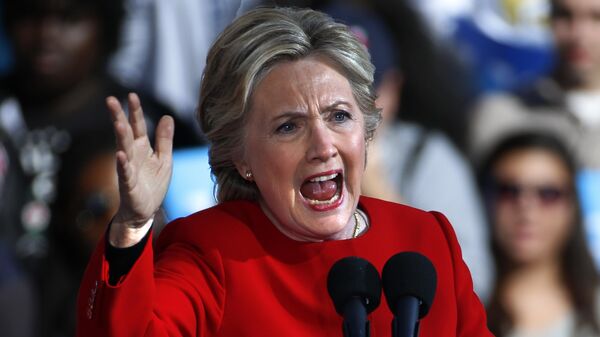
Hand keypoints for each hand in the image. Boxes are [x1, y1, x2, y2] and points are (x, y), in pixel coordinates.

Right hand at [107, 93, 173, 246]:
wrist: (145, 211)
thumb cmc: (153, 184)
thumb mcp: (164, 159)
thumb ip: (164, 139)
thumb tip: (167, 116)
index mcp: (142, 148)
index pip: (138, 126)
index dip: (135, 111)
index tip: (131, 95)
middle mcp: (133, 156)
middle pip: (125, 133)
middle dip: (119, 117)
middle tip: (110, 100)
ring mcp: (129, 169)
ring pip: (123, 150)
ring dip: (120, 137)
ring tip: (118, 123)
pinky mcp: (129, 185)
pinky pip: (125, 173)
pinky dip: (122, 165)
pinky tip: (120, 156)